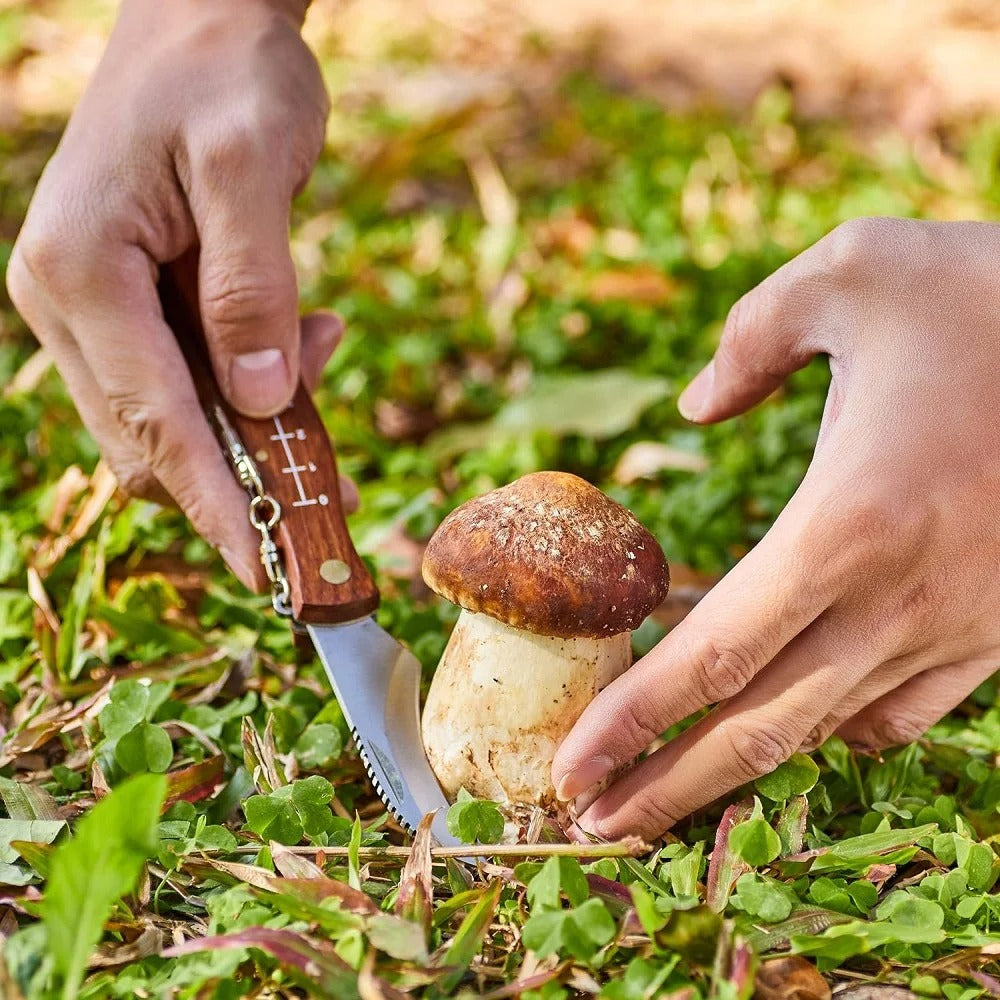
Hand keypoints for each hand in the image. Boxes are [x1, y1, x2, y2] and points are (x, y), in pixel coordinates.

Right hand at [6, 0, 348, 587]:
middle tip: (329, 486)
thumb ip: (252, 290)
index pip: (155, 423)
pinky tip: (304, 340)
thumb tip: (263, 401)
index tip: (266, 569)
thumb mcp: (250, 166)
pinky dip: (248, 389)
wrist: (205, 19)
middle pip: (153, 439)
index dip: (215, 503)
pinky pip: (187, 380)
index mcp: (80, 272)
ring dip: (253, 429)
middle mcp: (70, 301)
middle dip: (242, 477)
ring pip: (172, 419)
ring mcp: (95, 307)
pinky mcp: (130, 305)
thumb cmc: (224, 71)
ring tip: (322, 354)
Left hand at [553, 218, 999, 840]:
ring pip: (829, 730)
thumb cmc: (993, 292)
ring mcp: (961, 625)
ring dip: (741, 769)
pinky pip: (904, 709)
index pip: (714, 653)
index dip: (634, 720)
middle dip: (665, 787)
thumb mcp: (852, 272)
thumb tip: (691, 410)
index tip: (571, 766)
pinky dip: (833, 727)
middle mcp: (903, 597)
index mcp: (849, 521)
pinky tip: (793, 723)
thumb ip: (750, 339)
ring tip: (667, 792)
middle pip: (759, 726)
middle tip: (589, 823)